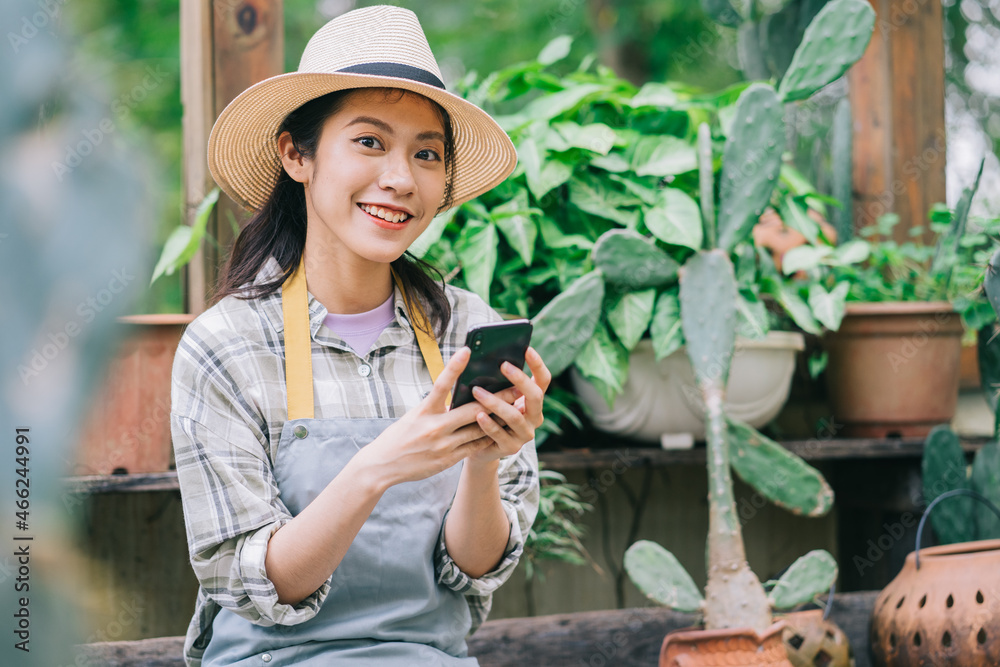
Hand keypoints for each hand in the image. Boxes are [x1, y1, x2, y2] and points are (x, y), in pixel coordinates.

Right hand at [353, 347, 519, 487]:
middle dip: (496, 399)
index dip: (454, 366)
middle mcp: (433, 427)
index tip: (468, 350)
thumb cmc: (399, 435)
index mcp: (423, 411)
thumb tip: (461, 397)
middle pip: (471, 410)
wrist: (382, 466)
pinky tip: (497, 431)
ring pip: (477, 430)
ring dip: (496, 420)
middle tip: (515, 388)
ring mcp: (442, 446)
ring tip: (513, 410)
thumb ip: (437, 407)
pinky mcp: (447, 460)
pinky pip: (473, 448)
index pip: (441, 384)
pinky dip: (485, 438)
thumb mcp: (414, 416)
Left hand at [466, 346, 550, 466]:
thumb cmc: (488, 415)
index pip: (543, 380)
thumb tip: (486, 359)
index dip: (538, 364)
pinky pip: (500, 434)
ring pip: (514, 416)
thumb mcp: (496, 398)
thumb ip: (498, 384)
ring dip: (495, 402)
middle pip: (535, 396)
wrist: (480, 448)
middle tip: (503, 365)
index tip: (527, 349)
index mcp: (533, 402)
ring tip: (477, 391)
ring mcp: (524, 434)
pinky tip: (478, 414)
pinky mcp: (511, 447)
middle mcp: (534, 417)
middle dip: (520, 379)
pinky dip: (488, 423)